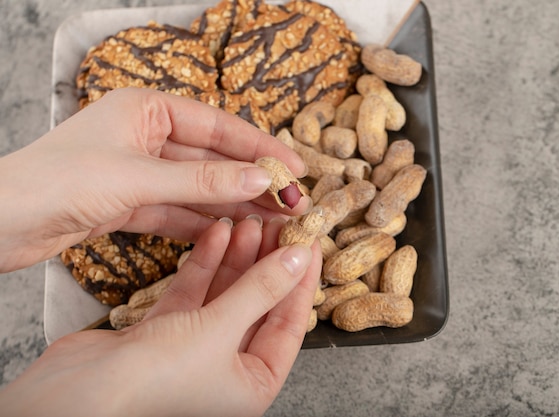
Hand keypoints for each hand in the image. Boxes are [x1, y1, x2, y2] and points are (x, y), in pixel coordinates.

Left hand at [0, 88, 309, 271]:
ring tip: (274, 220)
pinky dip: (205, 222)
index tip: (294, 168)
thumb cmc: (55, 182)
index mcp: (147, 109)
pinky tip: (235, 232)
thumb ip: (202, 182)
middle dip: (253, 182)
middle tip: (293, 202)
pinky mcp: (129, 203)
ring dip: (235, 205)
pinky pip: (178, 210)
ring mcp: (138, 171)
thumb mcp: (138, 178)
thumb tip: (260, 179)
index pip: (219, 127)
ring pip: (199, 188)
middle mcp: (145, 136)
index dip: (261, 148)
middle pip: (213, 160)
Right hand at [0, 216, 321, 416]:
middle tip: (276, 222)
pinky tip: (217, 233)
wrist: (75, 396)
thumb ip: (260, 289)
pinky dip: (206, 263)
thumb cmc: (153, 380)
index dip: (300, 280)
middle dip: (267, 261)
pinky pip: (195, 291)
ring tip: (247, 219)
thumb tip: (297, 258)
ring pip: (226, 292)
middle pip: (258, 303)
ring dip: (237, 256)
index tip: (309, 242)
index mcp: (254, 382)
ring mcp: (196, 347)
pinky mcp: (166, 330)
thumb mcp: (220, 329)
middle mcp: (228, 368)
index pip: (291, 323)